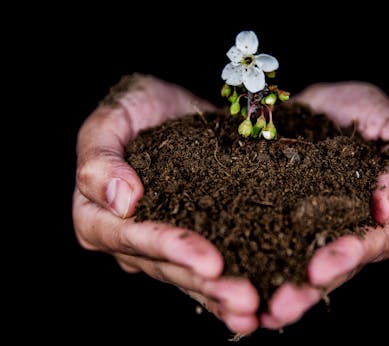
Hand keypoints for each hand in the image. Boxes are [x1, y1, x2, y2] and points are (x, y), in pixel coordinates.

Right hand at [73, 74, 259, 333]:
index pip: (133, 237)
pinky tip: (258, 307)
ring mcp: (160, 245)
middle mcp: (128, 240)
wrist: (168, 108)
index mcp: (98, 215)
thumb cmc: (134, 108)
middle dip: (205, 284)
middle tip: (245, 299)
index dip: (172, 249)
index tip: (211, 260)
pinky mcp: (192, 239)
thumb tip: (121, 202)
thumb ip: (100, 157)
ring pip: (188, 277)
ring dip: (221, 296)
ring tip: (255, 311)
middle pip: (166, 267)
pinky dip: (229, 286)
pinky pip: (207, 269)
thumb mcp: (111, 119)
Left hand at [260, 82, 388, 328]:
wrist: (317, 104)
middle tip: (283, 305)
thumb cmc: (363, 111)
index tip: (322, 266)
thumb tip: (387, 205)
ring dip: (283, 289)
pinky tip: (240, 283)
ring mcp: (320, 229)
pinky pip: (275, 246)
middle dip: (310, 289)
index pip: (382, 242)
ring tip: (259, 309)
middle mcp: (355, 229)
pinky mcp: (288, 221)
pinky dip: (260, 266)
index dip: (354, 255)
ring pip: (306, 266)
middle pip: (341, 267)